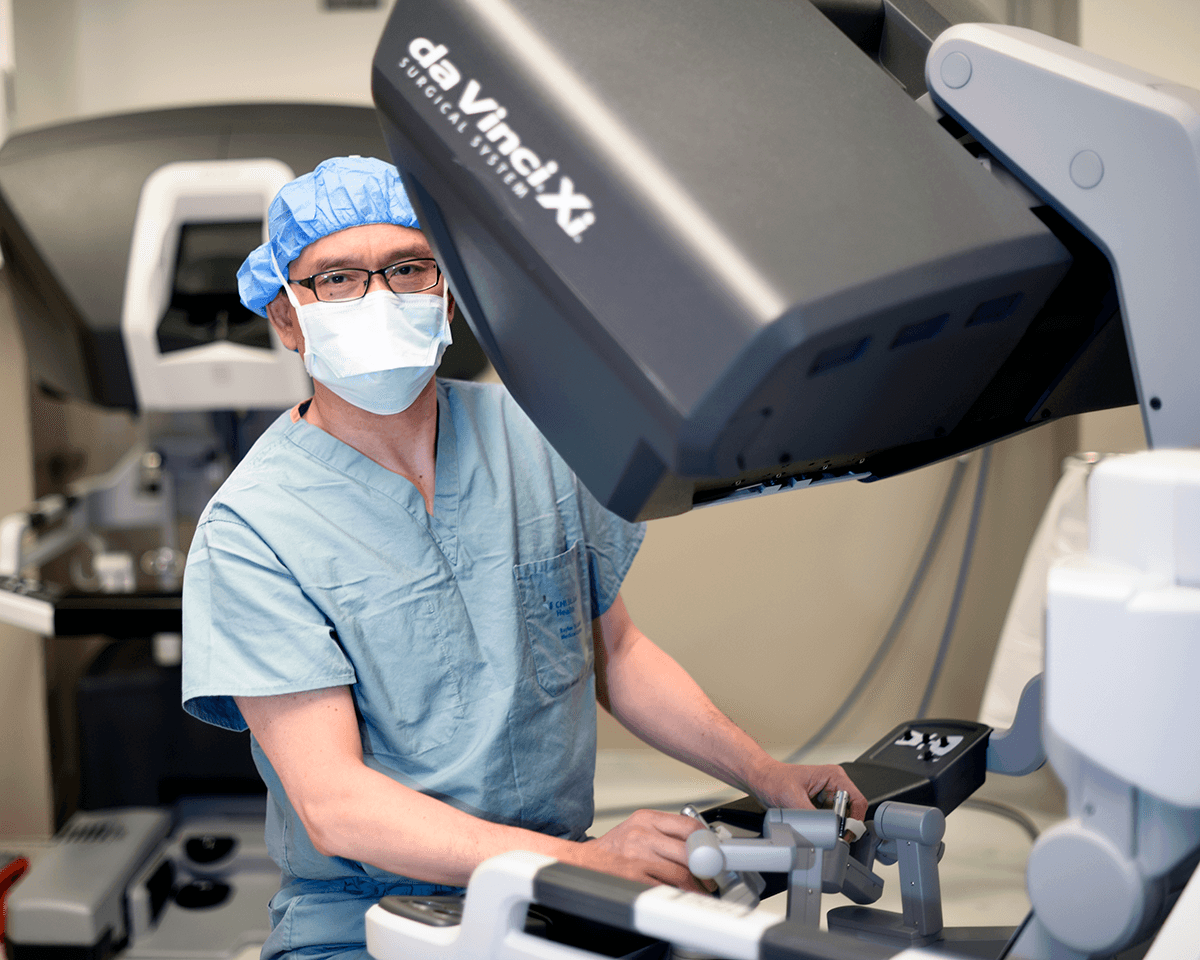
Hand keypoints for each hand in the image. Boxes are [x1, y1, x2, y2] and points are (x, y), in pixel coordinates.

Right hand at [576, 809, 708, 892]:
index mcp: (646, 818)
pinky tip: (683, 894)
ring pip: (680, 873)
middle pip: (687, 851)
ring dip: (696, 884)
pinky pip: (665, 888)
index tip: (713, 851)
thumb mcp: (638, 827)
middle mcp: (642, 835)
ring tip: (702, 887)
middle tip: (712, 872)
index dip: (705, 841)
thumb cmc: (613, 848)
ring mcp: (637, 858)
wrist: (583, 862)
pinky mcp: (633, 879)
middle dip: (705, 865)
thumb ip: (665, 831)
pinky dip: (679, 893)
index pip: (688, 825)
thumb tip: (699, 843)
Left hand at [749, 761, 868, 824]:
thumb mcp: (792, 798)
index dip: (854, 820)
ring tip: (818, 828)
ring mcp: (827, 795)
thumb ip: (812, 814)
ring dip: (833, 827)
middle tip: (830, 834)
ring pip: (841, 818)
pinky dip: (825, 826)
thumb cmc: (773, 779)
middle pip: (852, 812)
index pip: (858, 801)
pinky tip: (814, 826)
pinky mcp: (820, 804)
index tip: (844, 833)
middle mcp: (834, 784)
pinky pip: (830, 820)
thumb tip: (825, 830)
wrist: (761, 780)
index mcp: (834, 776)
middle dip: (842, 826)